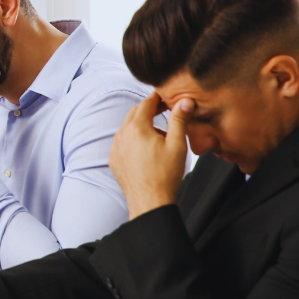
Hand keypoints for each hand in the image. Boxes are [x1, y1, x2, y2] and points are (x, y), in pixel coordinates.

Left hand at [109, 93, 189, 218]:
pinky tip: (147, 150)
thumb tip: (184, 101)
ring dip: (142, 125)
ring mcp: (115, 147)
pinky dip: (134, 139)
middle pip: (135, 113)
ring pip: (128, 127)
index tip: (167, 97)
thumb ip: (179, 119)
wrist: (150, 201)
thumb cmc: (165, 175)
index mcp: (137, 128)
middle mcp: (122, 135)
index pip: (146, 103)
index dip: (158, 98)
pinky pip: (123, 142)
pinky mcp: (114, 159)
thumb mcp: (177, 144)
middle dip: (149, 109)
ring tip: (160, 136)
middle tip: (165, 110)